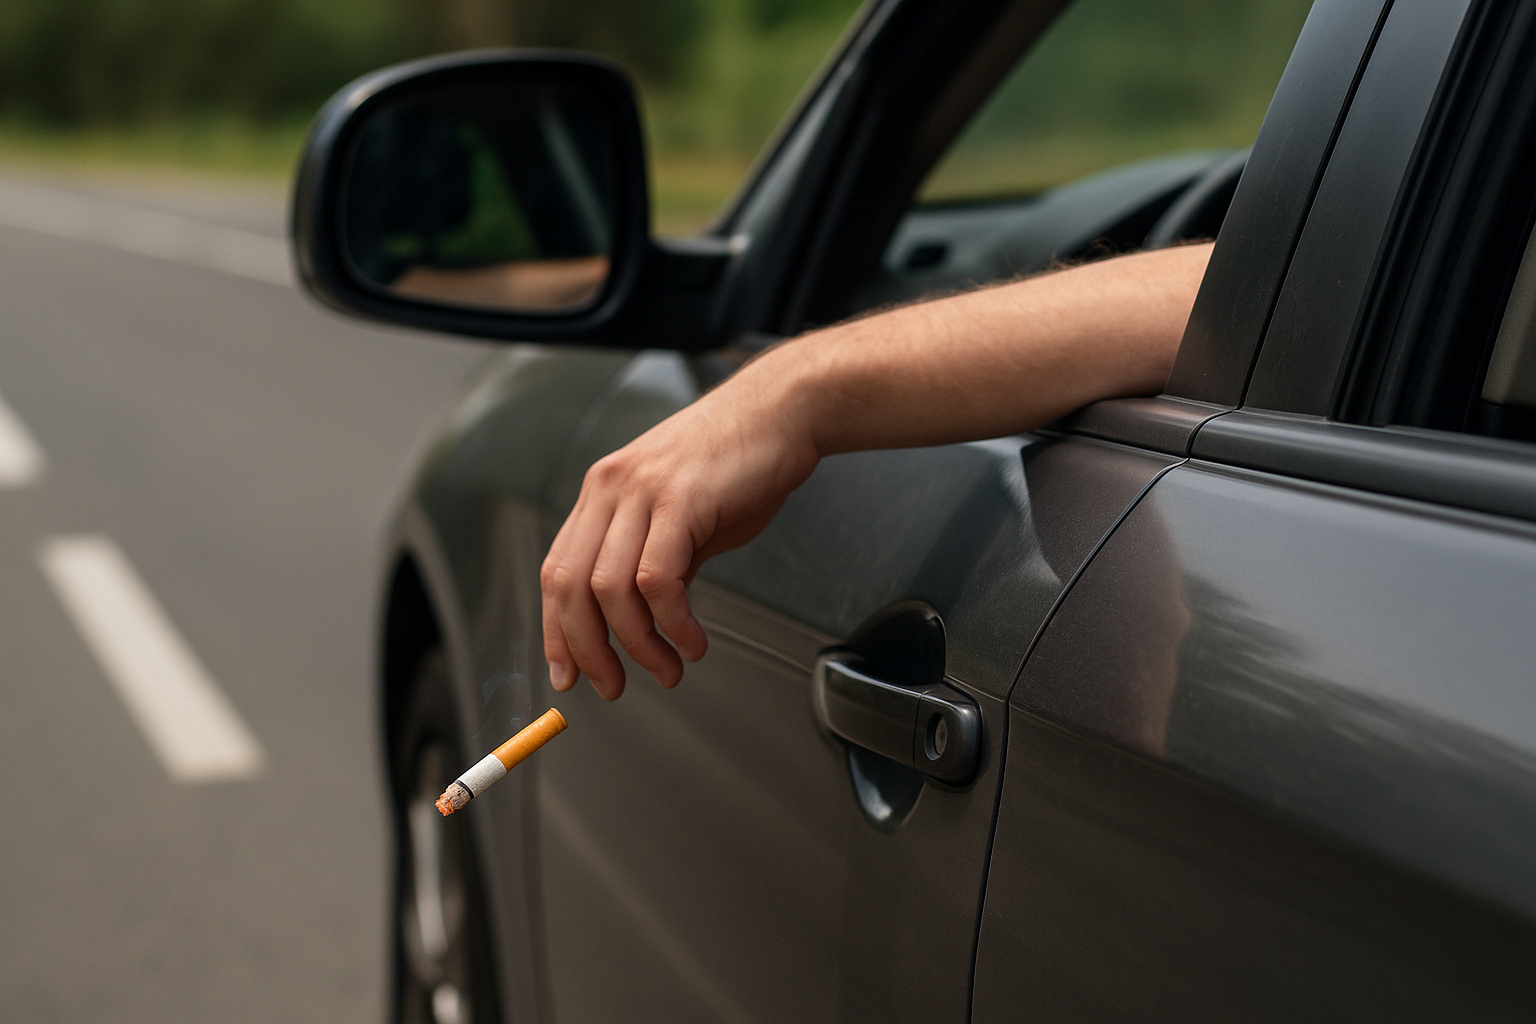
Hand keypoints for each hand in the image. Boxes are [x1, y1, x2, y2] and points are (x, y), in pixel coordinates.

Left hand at [541, 353, 818, 698]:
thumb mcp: (683, 514)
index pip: (557, 571)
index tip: (568, 672)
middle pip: (571, 586)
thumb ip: (658, 560)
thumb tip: (647, 617)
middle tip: (613, 686)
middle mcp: (610, 488)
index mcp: (603, 491)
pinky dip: (672, 623)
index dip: (556, 630)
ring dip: (638, 644)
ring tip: (669, 668)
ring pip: (610, 590)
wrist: (783, 410)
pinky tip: (692, 640)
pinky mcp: (679, 501)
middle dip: (588, 650)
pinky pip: (658, 580)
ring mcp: (641, 491)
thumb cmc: (740, 460)